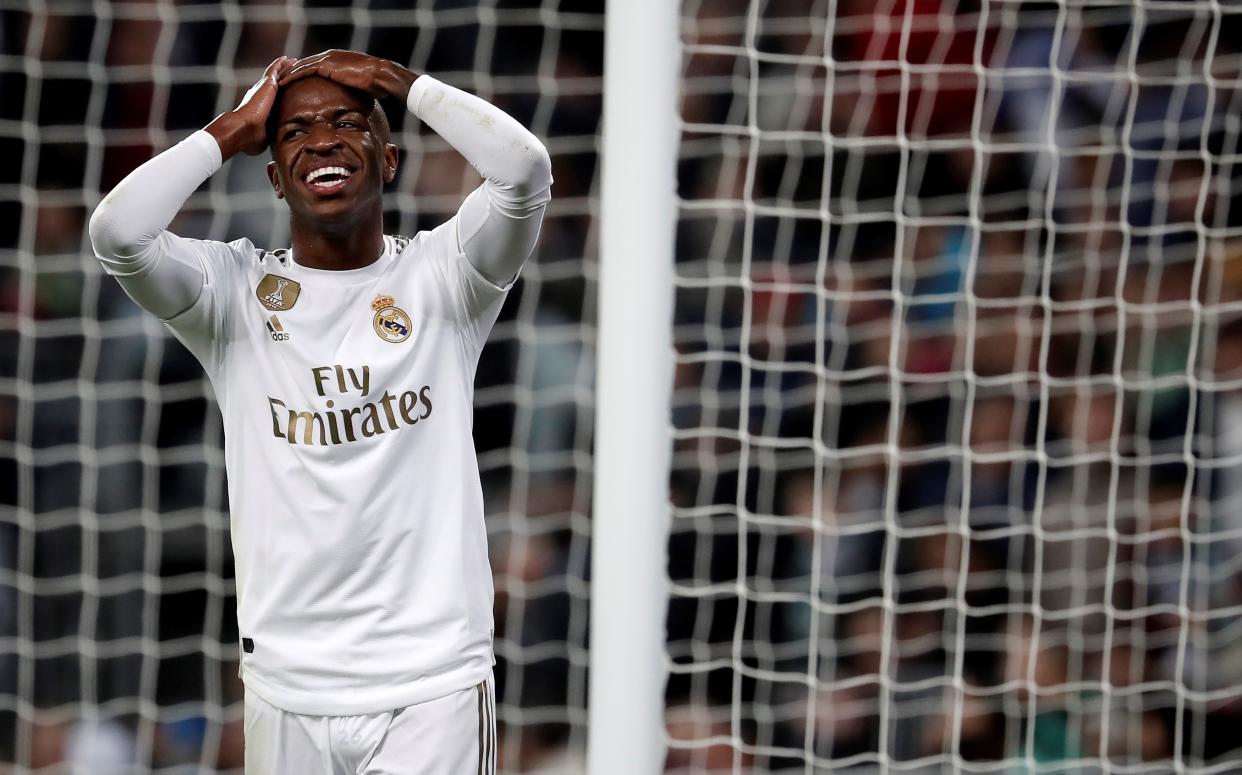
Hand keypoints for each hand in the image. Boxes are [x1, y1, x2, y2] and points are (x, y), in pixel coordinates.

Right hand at [206, 57, 295, 159]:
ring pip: (276, 74)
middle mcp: (260, 94)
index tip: (287, 89)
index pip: (274, 98)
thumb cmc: (251, 138)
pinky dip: (281, 64)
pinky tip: (289, 59)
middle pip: (275, 82)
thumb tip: (278, 149)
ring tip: (293, 61)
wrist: (242, 129)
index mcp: (261, 107)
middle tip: (293, 69)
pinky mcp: (266, 84)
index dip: (281, 92)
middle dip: (284, 76)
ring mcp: (262, 88)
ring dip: (284, 68)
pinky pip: (275, 70)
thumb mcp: (266, 137)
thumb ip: (272, 137)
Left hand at [279, 50, 415, 102]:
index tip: (294, 81)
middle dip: (292, 71)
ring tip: (275, 81)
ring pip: (301, 65)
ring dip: (288, 73)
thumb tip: (353, 103)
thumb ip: (352, 90)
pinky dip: (292, 76)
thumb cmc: (377, 84)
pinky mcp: (326, 65)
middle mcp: (330, 56)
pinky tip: (282, 82)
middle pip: (305, 63)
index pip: (315, 65)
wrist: (382, 76)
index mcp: (338, 60)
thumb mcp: (362, 87)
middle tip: (279, 80)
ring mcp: (328, 59)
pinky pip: (304, 70)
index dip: (303, 73)